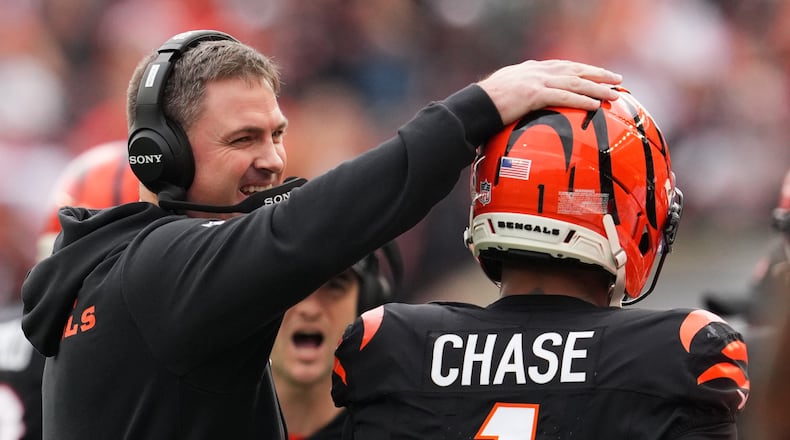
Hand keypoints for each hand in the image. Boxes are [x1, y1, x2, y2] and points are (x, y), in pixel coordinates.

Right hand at [477, 59, 622, 124]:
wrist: (474, 105)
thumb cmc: (485, 104)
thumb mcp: (505, 92)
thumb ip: (520, 93)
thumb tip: (526, 105)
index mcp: (531, 69)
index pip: (563, 67)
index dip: (583, 70)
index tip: (599, 74)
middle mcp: (537, 71)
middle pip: (575, 70)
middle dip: (598, 74)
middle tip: (617, 79)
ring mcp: (536, 81)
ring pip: (574, 82)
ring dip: (597, 87)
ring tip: (613, 93)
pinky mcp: (534, 94)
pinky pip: (564, 96)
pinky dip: (582, 100)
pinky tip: (595, 105)